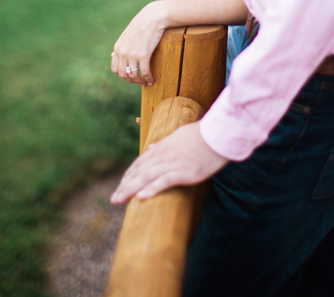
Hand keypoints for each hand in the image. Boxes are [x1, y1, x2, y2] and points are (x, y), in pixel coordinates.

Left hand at [110, 122, 227, 203]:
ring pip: (146, 177)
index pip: (140, 163)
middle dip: (125, 186)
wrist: (219, 133)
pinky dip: (152, 189)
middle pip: (139, 172)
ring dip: (130, 189)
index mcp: (162, 147)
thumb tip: (151, 147)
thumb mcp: (179, 135)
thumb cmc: (202, 134)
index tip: (121, 186)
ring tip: (119, 200)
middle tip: (114, 199)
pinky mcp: (185, 172)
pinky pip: (164, 181)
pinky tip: (141, 197)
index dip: (128, 176)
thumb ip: (164, 143)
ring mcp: (174, 164)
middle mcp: (164, 156)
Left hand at [111, 1, 173, 85]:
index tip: (131, 76)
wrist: (153, 17)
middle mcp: (122, 53)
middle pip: (123, 74)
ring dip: (139, 81)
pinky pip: (144, 72)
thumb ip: (121, 47)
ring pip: (132, 75)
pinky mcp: (143, 55)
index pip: (115, 69)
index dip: (123, 75)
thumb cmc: (142, 25)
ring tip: (145, 82)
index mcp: (117, 48)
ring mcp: (132, 54)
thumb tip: (112, 55)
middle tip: (139, 82)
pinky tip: (151, 80)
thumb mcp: (127, 36)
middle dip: (131, 80)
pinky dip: (148, 78)